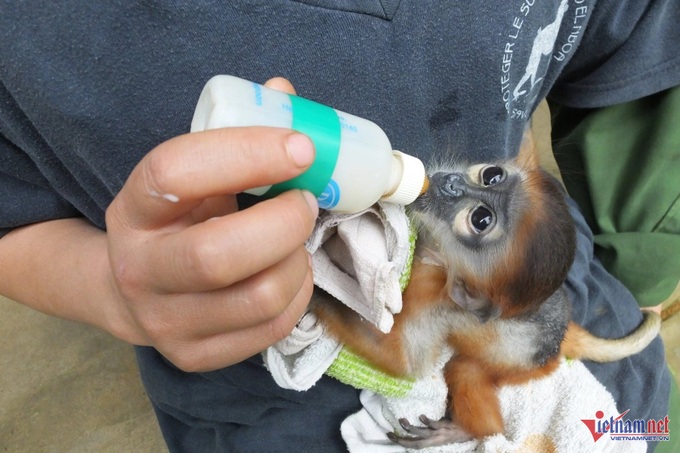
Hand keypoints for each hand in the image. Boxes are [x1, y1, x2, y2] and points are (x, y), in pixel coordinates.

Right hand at [104, 78, 317, 370]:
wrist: (133, 287)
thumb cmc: (180, 218)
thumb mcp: (195, 172)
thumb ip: (236, 133)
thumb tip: (284, 92)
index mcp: (135, 208)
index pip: (174, 173)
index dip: (245, 153)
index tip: (300, 146)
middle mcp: (139, 269)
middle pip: (217, 256)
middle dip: (284, 224)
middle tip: (306, 203)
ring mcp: (164, 321)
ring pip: (257, 298)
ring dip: (298, 263)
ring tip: (297, 241)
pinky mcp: (195, 356)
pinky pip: (270, 330)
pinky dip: (298, 297)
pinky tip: (289, 274)